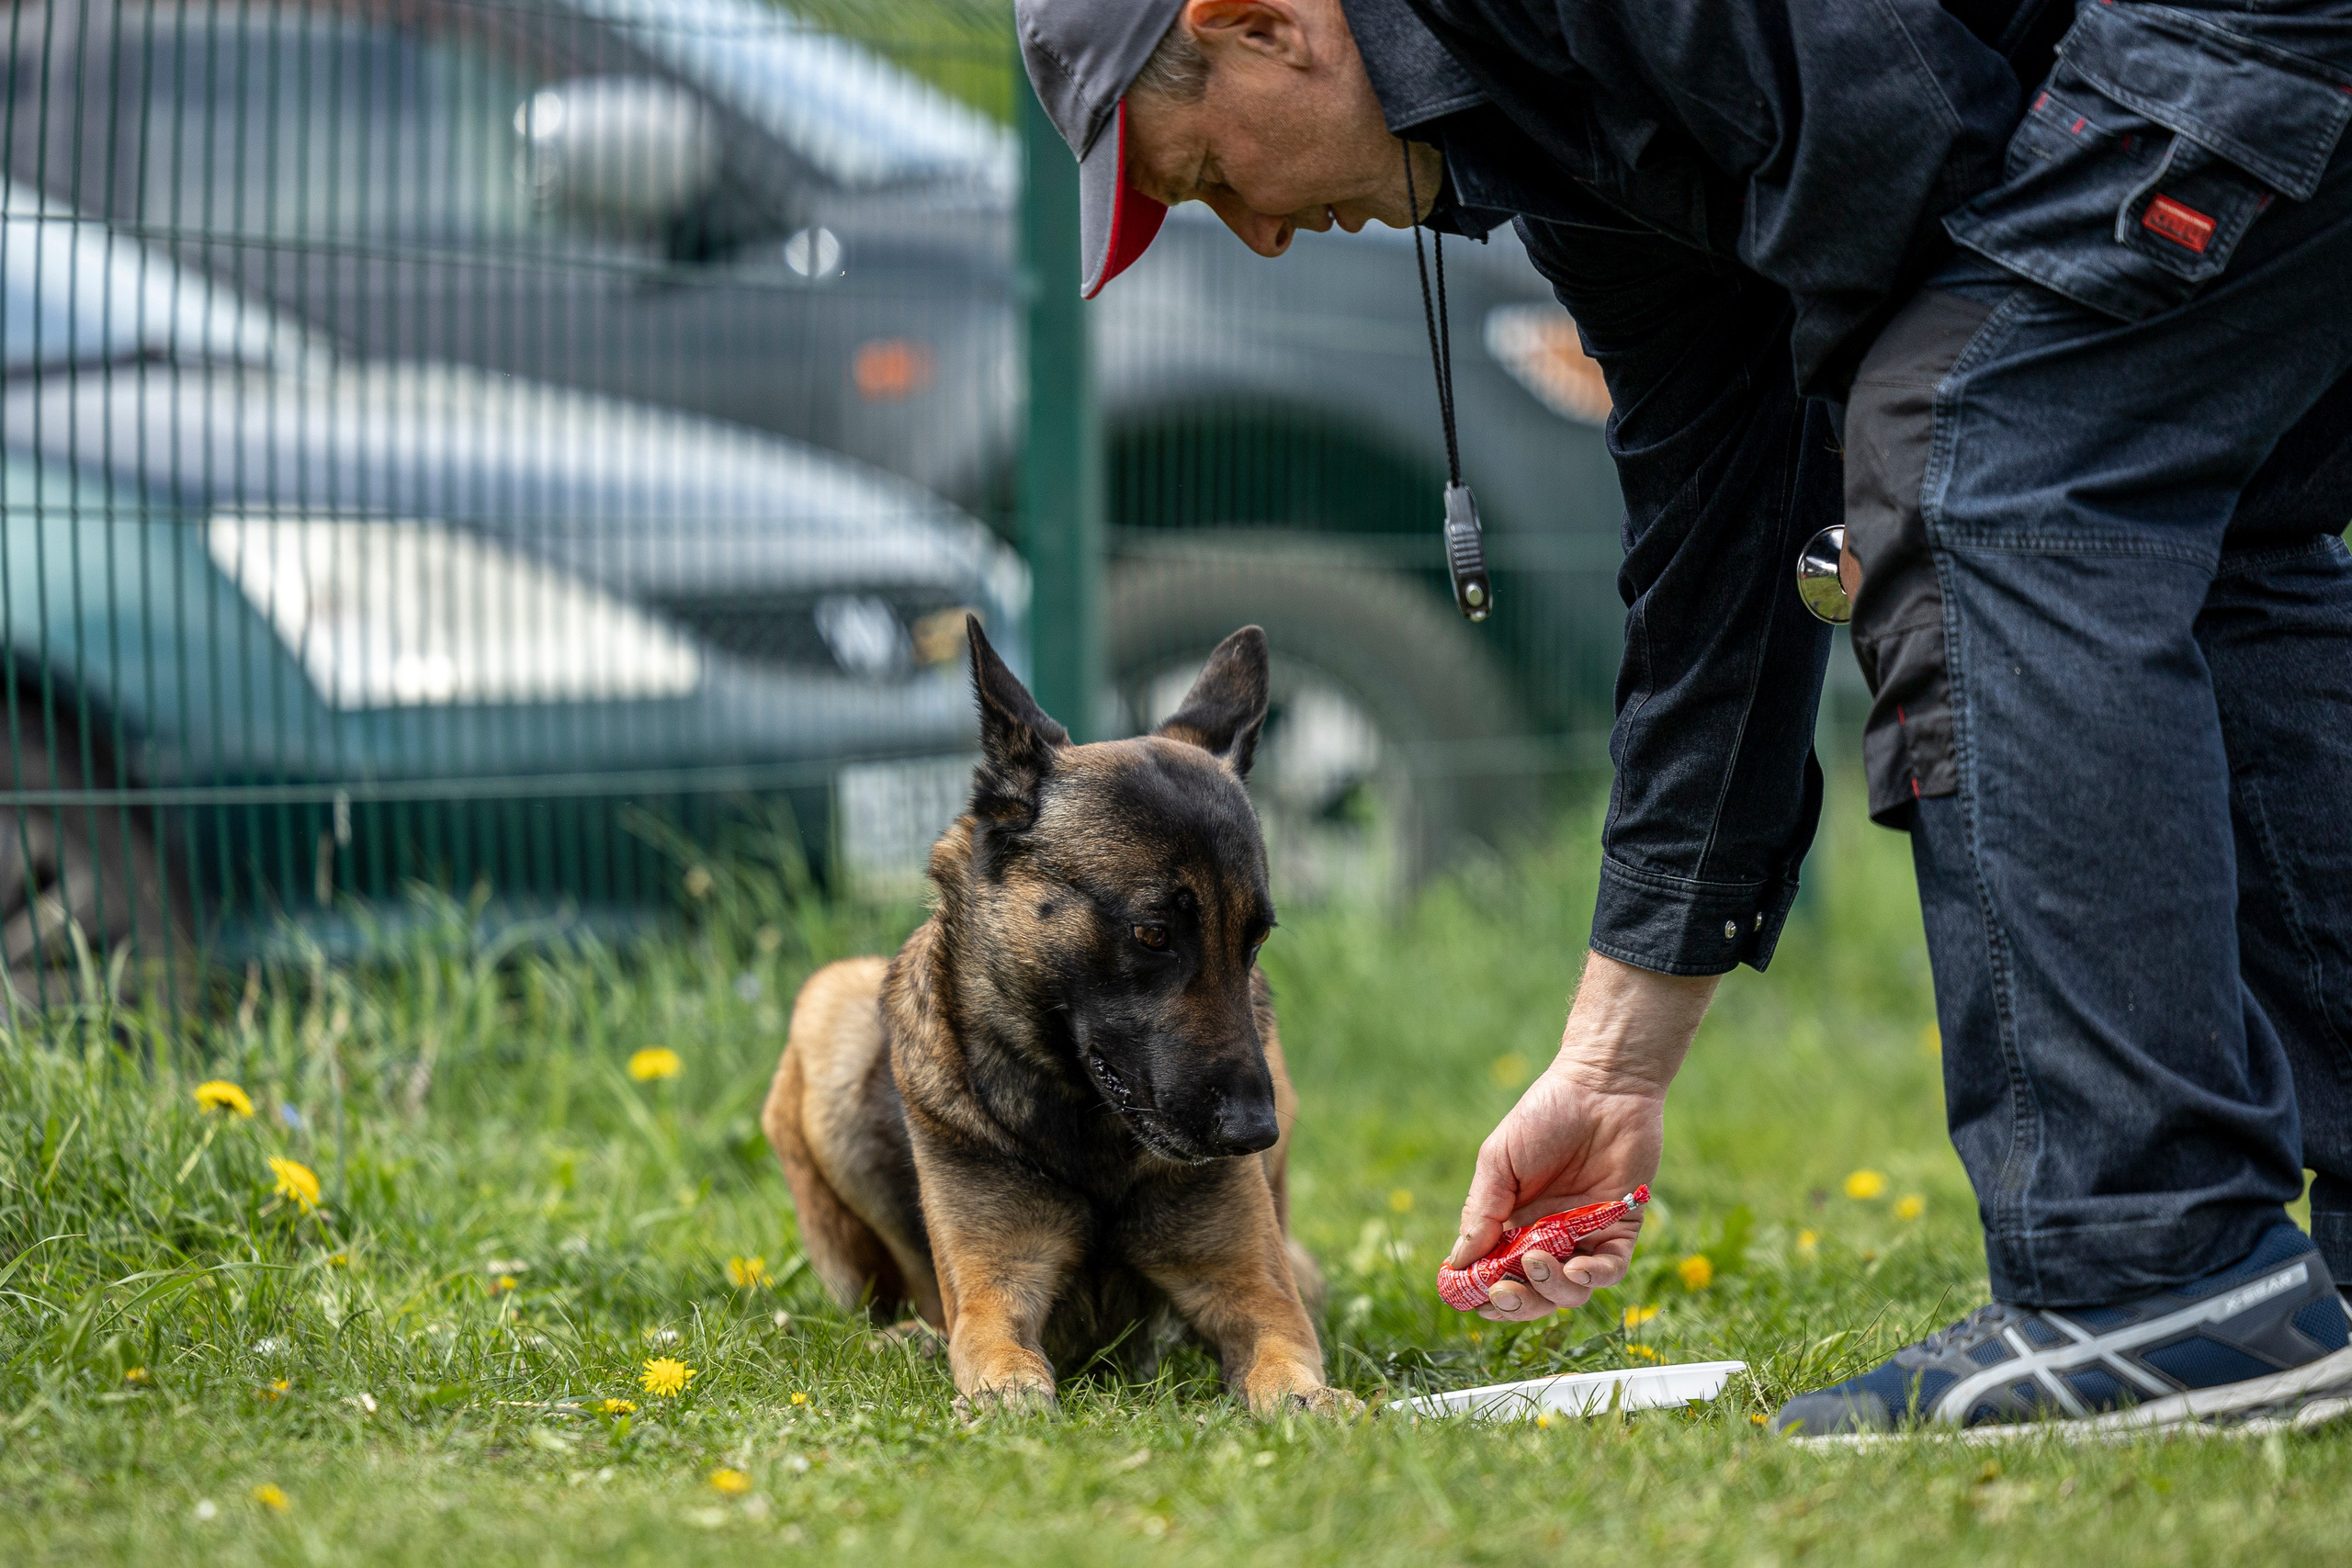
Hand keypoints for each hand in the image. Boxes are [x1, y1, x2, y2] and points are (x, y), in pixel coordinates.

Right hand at [1445, 952, 1716, 1320]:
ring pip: (1569, 1291)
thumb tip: (1458, 1263)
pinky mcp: (1620, 1229)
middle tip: (1504, 1291)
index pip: (1495, 1273)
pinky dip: (1592, 1278)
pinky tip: (1577, 1267)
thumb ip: (1481, 1212)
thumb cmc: (1544, 1117)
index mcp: (1512, 1222)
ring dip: (1551, 1289)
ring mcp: (1585, 1236)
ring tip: (1538, 1262)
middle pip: (1533, 1293)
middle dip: (1516, 1303)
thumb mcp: (1499, 1161)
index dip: (1483, 1293)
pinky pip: (1609, 1270)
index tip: (1471, 1299)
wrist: (1602, 1086)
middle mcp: (1548, 1237)